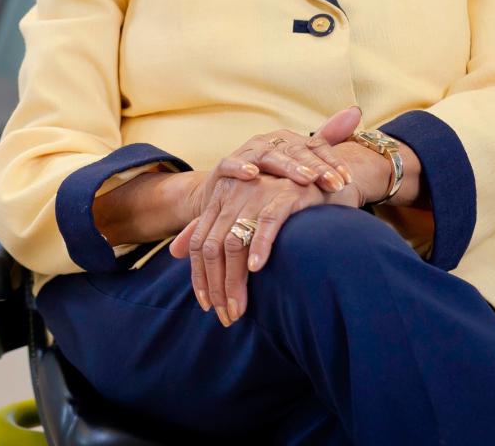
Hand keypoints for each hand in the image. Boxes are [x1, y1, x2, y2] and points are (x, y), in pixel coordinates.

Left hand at [169, 170, 360, 327]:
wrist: (319, 177)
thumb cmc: (278, 201)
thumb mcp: (240, 212)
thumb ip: (209, 229)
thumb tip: (174, 252)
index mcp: (221, 200)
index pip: (200, 243)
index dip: (200, 276)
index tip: (207, 305)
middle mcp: (235, 195)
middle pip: (214, 246)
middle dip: (217, 285)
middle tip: (226, 316)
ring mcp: (258, 194)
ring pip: (235, 240)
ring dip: (234, 279)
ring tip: (240, 307)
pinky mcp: (285, 195)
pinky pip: (267, 222)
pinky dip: (260, 246)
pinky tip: (257, 269)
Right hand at [190, 106, 363, 212]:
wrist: (228, 193)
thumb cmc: (270, 180)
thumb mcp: (298, 162)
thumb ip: (326, 138)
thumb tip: (355, 111)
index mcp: (289, 142)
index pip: (316, 146)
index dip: (332, 162)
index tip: (348, 180)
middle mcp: (269, 142)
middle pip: (296, 152)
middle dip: (317, 169)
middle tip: (335, 184)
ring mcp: (246, 153)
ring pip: (268, 157)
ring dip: (287, 167)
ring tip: (305, 178)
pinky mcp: (223, 167)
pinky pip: (230, 165)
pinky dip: (239, 168)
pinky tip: (251, 175)